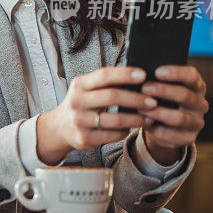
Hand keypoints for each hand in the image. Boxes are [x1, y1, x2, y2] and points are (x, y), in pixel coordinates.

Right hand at [37, 67, 158, 164]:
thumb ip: (105, 83)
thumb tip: (138, 78)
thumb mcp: (85, 89)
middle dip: (136, 99)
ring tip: (150, 117)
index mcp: (79, 85)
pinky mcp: (84, 138)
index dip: (125, 74)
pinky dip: (125, 131)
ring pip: (115, 119)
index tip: (144, 75)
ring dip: (136, 119)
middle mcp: (77, 101)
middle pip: (112, 97)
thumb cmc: (81, 104)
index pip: (104, 75)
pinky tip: (131, 128)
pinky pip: (112, 135)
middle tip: (153, 101)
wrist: (58, 128)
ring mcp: (79, 121)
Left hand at [139, 65, 207, 165]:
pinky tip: (145, 123)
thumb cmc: (160, 99)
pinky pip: (172, 135)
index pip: (192, 76)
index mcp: (195, 86)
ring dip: (157, 112)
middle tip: (144, 88)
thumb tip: (138, 75)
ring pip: (179, 117)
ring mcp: (197, 122)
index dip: (176, 72)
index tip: (157, 71)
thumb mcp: (160, 88)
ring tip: (140, 108)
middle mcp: (200, 103)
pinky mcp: (189, 138)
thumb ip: (156, 81)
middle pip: (185, 95)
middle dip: (163, 91)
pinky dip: (156, 129)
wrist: (162, 126)